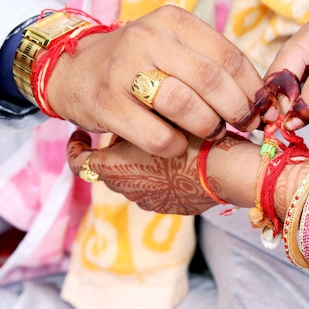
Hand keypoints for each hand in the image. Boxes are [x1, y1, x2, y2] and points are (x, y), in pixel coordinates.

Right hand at [48, 5, 271, 158]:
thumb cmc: (139, 64)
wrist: (74, 70)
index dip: (253, 89)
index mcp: (173, 21)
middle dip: (238, 110)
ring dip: (209, 126)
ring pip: (185, 104)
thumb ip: (211, 64)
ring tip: (212, 133)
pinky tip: (179, 145)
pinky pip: (158, 135)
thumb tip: (260, 101)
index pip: (230, 55)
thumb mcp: (173, 47)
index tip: (263, 109)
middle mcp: (147, 38)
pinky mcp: (106, 103)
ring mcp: (123, 70)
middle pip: (211, 80)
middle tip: (245, 125)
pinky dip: (177, 146)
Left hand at [66, 128, 260, 214]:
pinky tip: (182, 161)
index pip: (81, 162)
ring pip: (137, 181)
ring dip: (142, 165)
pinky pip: (162, 191)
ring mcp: (154, 202)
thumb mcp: (161, 114)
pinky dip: (165, 177)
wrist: (231, 172)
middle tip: (130, 131)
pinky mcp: (177, 208)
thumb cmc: (193, 138)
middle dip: (116, 152)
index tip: (81, 134)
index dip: (77, 147)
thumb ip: (139, 110)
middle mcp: (129, 191)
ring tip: (159, 144)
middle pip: (112, 169)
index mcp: (115, 168)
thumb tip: (130, 100)